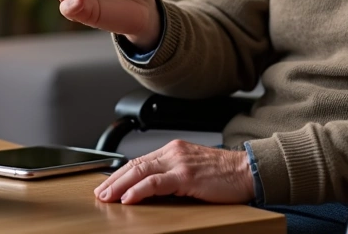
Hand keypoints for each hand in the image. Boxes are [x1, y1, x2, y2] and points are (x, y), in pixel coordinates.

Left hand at [95, 140, 254, 204]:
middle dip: (113, 180)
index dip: (120, 174)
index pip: (139, 161)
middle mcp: (173, 152)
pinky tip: (128, 197)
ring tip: (107, 197)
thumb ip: (173, 174)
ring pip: (140, 172)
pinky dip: (139, 190)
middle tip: (99, 193)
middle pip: (134, 165)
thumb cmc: (224, 174)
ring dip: (119, 186)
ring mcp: (179, 163)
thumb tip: (151, 189)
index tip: (107, 185)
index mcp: (174, 150)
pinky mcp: (186, 176)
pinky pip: (156, 182)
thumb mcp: (193, 169)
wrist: (247, 171)